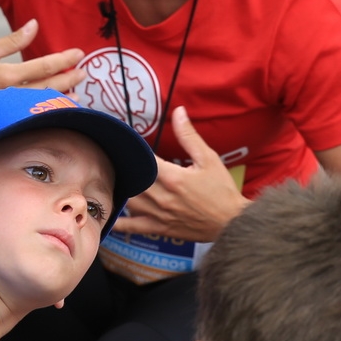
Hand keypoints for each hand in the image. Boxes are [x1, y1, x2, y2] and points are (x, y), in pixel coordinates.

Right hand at [0, 19, 84, 117]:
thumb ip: (12, 41)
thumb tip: (34, 26)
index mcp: (5, 76)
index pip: (43, 66)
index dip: (63, 60)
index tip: (78, 53)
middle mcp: (8, 96)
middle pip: (48, 88)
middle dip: (68, 79)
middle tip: (83, 72)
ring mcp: (5, 112)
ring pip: (40, 105)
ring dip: (61, 98)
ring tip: (76, 92)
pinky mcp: (0, 121)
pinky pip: (28, 114)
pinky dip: (43, 110)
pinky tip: (52, 107)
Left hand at [112, 106, 247, 248]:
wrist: (232, 223)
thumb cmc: (222, 191)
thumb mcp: (208, 159)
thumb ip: (189, 136)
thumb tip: (179, 112)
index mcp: (173, 177)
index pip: (144, 159)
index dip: (133, 149)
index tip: (126, 142)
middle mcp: (162, 197)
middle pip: (132, 180)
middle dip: (124, 169)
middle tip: (113, 160)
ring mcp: (159, 214)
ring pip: (128, 201)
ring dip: (120, 191)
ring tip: (111, 181)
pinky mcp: (160, 228)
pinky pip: (133, 227)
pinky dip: (118, 222)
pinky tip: (108, 216)